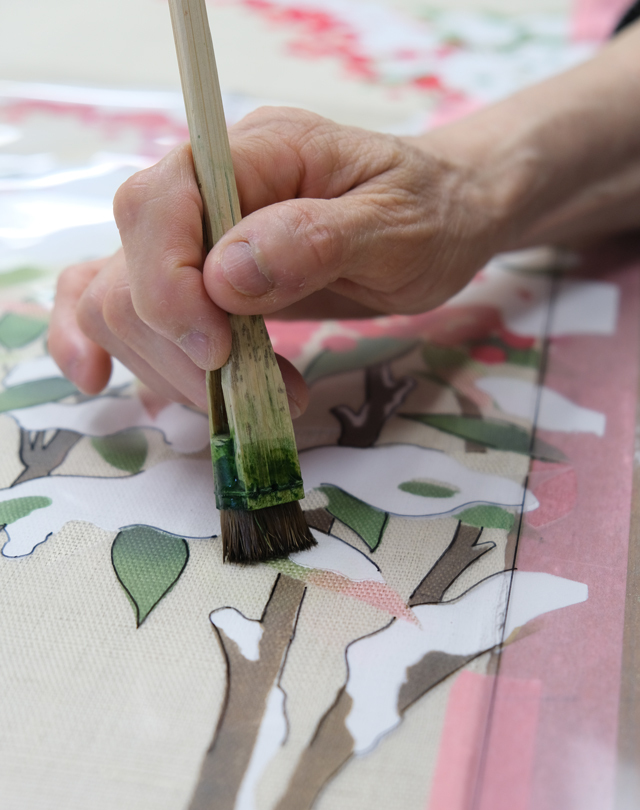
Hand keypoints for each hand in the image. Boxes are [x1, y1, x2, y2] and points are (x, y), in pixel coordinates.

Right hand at [49, 107, 501, 410]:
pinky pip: (118, 298)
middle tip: (256, 391)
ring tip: (245, 398)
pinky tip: (98, 379)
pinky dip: (101, 339)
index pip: (160, 205)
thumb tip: (222, 279)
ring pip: (119, 299)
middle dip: (177, 347)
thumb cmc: (430, 214)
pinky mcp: (197, 276)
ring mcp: (196, 234)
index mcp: (255, 152)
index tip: (220, 350)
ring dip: (164, 366)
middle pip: (130, 264)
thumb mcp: (395, 225)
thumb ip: (312, 240)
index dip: (170, 287)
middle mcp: (208, 187)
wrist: (442, 218)